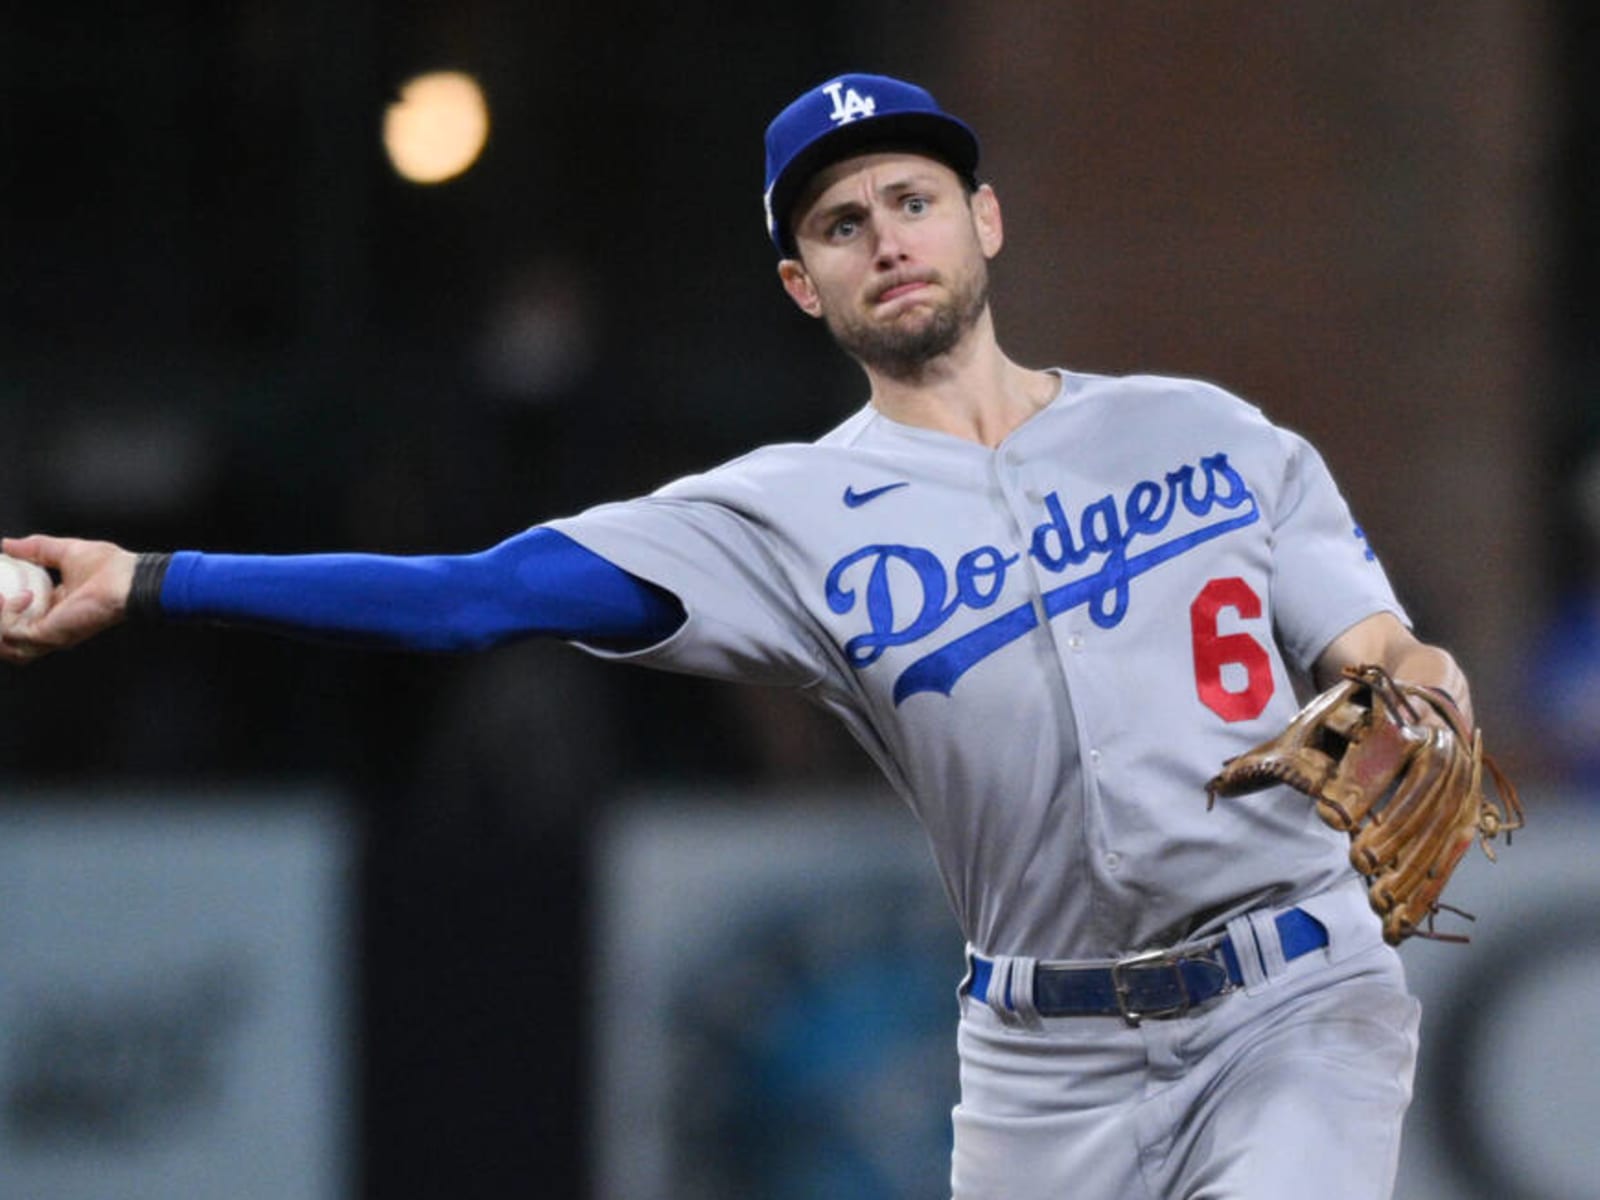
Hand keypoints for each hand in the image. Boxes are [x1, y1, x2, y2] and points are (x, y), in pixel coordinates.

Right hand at [0, 535, 137, 664]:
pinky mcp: (49, 635)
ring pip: (4, 644)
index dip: (1, 608)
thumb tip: (7, 544)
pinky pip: (11, 634)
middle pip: (6, 641)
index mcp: (54, 612)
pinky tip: (15, 597)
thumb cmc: (110, 568)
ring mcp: (49, 636)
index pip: (17, 622)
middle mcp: (50, 629)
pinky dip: (5, 617)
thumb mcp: (63, 553)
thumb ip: (36, 549)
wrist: (128, 580)